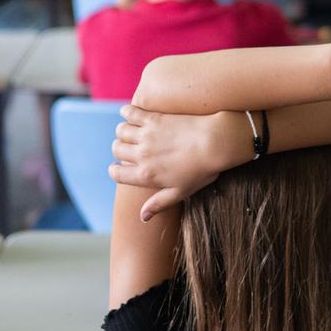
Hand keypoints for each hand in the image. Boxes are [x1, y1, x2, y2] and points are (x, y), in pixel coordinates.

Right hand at [108, 106, 236, 220]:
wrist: (215, 143)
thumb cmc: (201, 170)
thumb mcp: (181, 192)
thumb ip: (159, 204)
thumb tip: (142, 217)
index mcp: (146, 175)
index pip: (116, 174)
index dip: (115, 171)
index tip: (120, 168)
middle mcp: (142, 154)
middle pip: (116, 149)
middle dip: (119, 150)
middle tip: (130, 149)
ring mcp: (147, 135)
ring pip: (120, 131)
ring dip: (123, 132)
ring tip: (132, 133)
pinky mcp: (154, 118)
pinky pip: (130, 112)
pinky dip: (127, 112)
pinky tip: (129, 113)